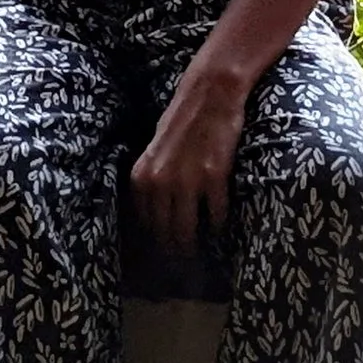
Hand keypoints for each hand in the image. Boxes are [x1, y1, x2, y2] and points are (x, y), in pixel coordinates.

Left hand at [132, 65, 248, 255]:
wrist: (209, 94)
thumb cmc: (182, 121)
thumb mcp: (154, 153)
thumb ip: (152, 182)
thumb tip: (154, 215)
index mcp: (142, 177)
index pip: (145, 224)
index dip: (154, 244)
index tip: (163, 257)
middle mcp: (160, 182)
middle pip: (165, 232)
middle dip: (173, 252)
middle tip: (182, 267)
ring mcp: (187, 180)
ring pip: (188, 229)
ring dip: (194, 247)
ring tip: (200, 259)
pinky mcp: (214, 177)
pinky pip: (216, 214)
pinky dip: (219, 226)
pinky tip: (221, 231)